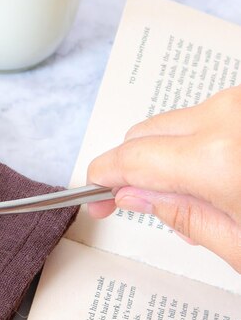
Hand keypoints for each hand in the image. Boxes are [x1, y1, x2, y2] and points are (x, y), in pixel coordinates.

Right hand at [87, 85, 240, 271]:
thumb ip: (182, 217)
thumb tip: (135, 196)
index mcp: (218, 157)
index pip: (131, 159)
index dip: (102, 179)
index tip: (93, 197)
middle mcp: (226, 116)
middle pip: (142, 135)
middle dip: (130, 169)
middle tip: (131, 202)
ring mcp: (239, 102)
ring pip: (170, 125)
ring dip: (164, 158)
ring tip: (191, 198)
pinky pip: (202, 118)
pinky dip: (194, 146)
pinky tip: (214, 176)